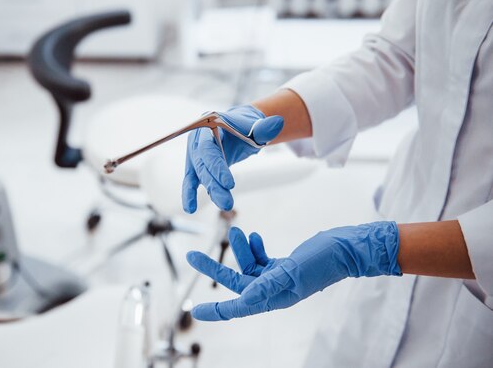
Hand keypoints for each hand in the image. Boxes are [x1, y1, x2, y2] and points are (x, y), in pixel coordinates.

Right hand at [182, 105, 283, 212]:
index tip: (229, 184)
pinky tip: (190, 208)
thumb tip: (277, 124)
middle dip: (214, 185)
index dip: (216, 167)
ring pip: (199, 175)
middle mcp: (197, 139)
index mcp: (208, 125)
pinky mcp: (195, 166)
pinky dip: (189, 194)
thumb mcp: (256, 127)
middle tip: (228, 203)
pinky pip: (190, 181)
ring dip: (210, 191)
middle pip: (203, 165)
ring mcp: (194, 153)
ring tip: (224, 205)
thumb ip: (265, 128)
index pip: (208, 148)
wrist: (238, 128)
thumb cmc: (246, 127)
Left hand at [186, 224, 400, 320]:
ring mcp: (279, 278)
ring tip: (235, 229)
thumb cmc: (323, 261)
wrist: (347, 248)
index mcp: (275, 298)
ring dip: (239, 249)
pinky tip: (253, 236)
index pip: (239, 307)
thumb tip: (243, 298)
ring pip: (247, 267)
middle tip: (191, 254)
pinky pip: (260, 260)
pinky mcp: (284, 266)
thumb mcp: (292, 271)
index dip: (216, 310)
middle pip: (236, 282)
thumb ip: (267, 284)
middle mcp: (274, 291)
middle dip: (214, 267)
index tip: (195, 310)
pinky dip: (254, 248)